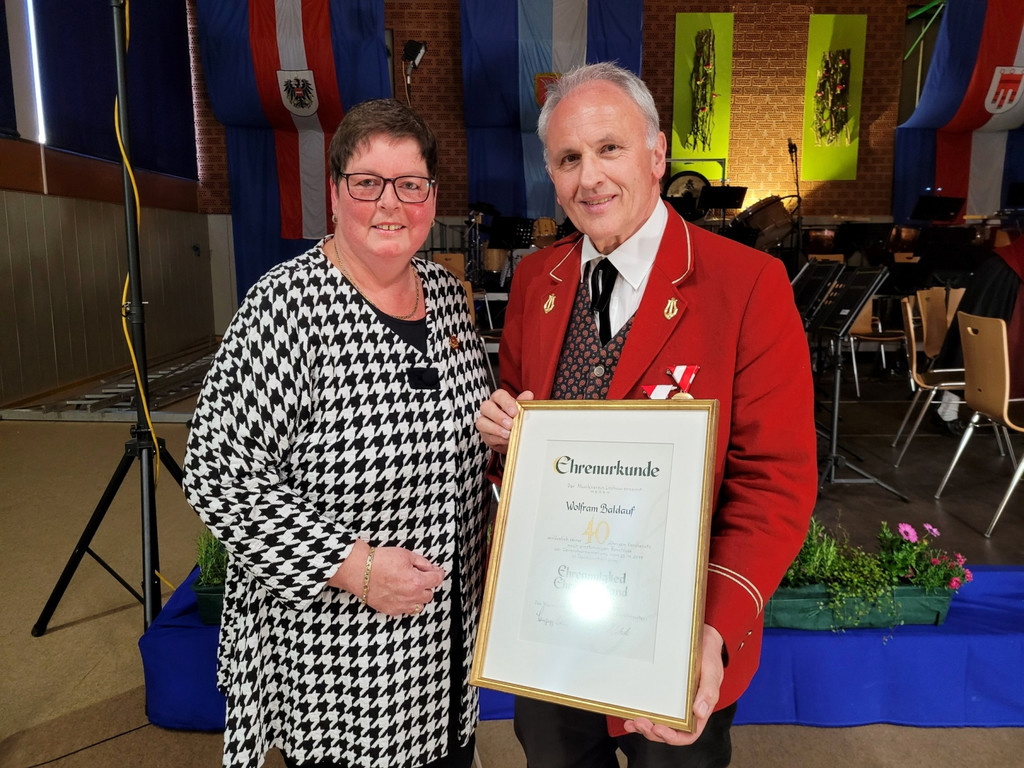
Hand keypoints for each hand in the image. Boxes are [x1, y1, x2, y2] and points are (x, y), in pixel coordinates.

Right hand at [363, 546, 445, 616]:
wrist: (359, 570)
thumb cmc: (379, 561)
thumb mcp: (405, 554)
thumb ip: (422, 562)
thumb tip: (431, 568)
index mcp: (416, 582)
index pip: (436, 580)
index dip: (438, 573)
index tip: (437, 571)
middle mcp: (410, 597)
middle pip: (429, 594)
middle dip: (427, 585)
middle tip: (420, 576)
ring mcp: (401, 606)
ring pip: (419, 606)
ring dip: (418, 597)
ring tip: (410, 587)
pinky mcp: (391, 610)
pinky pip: (406, 611)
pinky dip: (407, 604)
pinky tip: (401, 594)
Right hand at [476, 389, 533, 453]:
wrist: (513, 436)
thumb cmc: (515, 418)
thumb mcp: (520, 409)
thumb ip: (523, 402)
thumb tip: (528, 395)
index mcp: (498, 399)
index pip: (498, 395)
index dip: (506, 403)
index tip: (515, 412)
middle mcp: (488, 409)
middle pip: (486, 407)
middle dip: (498, 416)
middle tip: (510, 424)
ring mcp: (484, 422)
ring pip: (482, 422)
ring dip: (496, 429)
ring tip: (508, 434)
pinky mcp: (485, 435)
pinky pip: (488, 436)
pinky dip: (499, 439)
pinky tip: (507, 440)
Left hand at [621, 625, 723, 744]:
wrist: (701, 638)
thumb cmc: (709, 656)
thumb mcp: (712, 671)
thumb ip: (708, 692)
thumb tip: (699, 712)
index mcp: (699, 710)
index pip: (688, 734)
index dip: (673, 737)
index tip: (660, 729)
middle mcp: (684, 710)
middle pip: (668, 731)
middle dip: (652, 732)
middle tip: (640, 722)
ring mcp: (672, 703)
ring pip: (656, 723)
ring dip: (643, 727)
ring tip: (631, 722)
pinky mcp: (661, 693)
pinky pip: (650, 708)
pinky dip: (638, 714)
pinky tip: (628, 714)